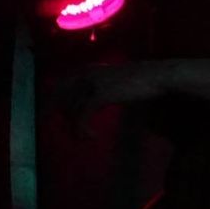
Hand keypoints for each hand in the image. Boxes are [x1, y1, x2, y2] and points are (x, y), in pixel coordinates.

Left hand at [57, 62, 173, 133]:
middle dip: (62, 117)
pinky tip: (91, 137)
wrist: (159, 76)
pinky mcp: (99, 96)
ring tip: (86, 138)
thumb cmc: (145, 79)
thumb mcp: (119, 80)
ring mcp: (91, 84)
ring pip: (71, 110)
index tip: (50, 117)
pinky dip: (83, 129)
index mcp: (89, 70)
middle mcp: (85, 75)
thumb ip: (105, 86)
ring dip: (75, 128)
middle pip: (60, 98)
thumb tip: (100, 97)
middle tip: (72, 132)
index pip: (60, 86)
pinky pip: (82, 116)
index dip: (52, 102)